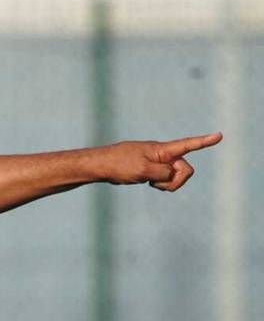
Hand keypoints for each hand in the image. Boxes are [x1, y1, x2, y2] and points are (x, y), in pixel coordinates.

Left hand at [100, 132, 221, 191]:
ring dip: (166, 184)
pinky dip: (160, 185)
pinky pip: (165, 180)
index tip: (219, 135)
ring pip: (175, 177)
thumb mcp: (143, 170)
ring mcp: (158, 162)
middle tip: (155, 183)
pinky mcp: (152, 170)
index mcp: (162, 150)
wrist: (101, 166)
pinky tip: (146, 182)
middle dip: (176, 180)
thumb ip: (163, 173)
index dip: (204, 142)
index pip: (187, 144)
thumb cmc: (120, 165)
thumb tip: (171, 174)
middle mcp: (163, 154)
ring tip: (148, 182)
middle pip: (185, 169)